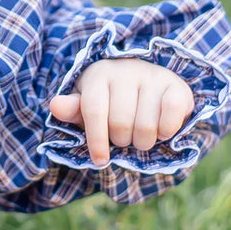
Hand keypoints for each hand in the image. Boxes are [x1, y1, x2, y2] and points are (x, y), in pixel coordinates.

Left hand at [48, 59, 193, 165]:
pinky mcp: (175, 85)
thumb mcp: (87, 106)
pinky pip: (171, 114)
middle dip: (122, 140)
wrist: (147, 85)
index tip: (99, 160)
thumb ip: (72, 110)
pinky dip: (166, 131)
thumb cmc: (110, 101)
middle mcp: (125, 70)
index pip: (94, 110)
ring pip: (146, 125)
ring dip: (144, 141)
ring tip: (141, 136)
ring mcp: (152, 75)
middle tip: (124, 138)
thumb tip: (55, 106)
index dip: (96, 140)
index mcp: (99, 74)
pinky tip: (161, 130)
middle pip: (120, 123)